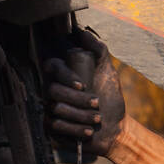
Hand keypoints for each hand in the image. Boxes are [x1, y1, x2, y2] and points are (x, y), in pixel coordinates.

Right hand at [44, 27, 126, 157]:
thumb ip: (98, 50)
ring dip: (80, 115)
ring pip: (55, 109)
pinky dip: (74, 129)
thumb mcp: (107, 71)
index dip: (65, 75)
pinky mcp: (50, 127)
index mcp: (64, 74)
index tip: (83, 85)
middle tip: (97, 104)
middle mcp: (53, 89)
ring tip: (96, 119)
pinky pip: (55, 126)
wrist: (114, 128)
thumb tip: (82, 32)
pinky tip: (87, 131)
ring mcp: (50, 108)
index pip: (52, 66)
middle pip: (54, 90)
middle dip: (78, 100)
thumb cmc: (110, 98)